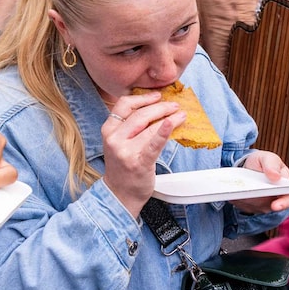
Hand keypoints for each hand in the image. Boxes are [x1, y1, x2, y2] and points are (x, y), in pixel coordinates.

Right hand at [101, 91, 186, 217]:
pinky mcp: (139, 162)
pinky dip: (164, 131)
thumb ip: (128, 125)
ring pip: (149, 127)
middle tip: (174, 105)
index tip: (157, 96)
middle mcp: (114, 139)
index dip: (142, 98)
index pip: (124, 105)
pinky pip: (153, 143)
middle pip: (139, 114)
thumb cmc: (122, 166)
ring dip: (168, 117)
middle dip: (160, 107)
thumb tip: (153, 107)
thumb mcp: (117, 141)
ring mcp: (125, 151)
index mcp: (108, 130)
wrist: (120, 193)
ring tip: (180, 114)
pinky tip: (172, 123)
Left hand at [229, 151, 288, 213]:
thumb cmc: (262, 162)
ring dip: (245, 199)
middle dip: (256, 201)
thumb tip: (276, 176)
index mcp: (285, 187)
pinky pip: (242, 205)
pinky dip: (236, 198)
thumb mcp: (267, 158)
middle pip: (267, 205)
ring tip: (237, 191)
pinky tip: (232, 192)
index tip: (275, 206)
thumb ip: (271, 165)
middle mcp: (275, 199)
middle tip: (247, 196)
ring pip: (252, 206)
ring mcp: (262, 204)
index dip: (283, 204)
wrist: (249, 166)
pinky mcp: (249, 205)